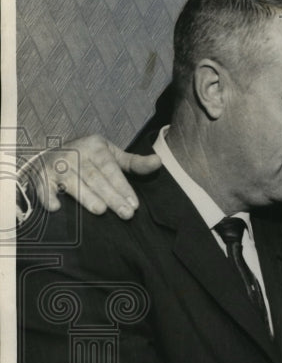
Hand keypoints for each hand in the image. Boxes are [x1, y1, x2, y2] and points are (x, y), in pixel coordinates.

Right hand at [21, 134, 159, 218]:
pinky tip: (56, 208)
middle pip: (95, 178)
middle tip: (126, 214)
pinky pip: (44, 187)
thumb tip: (159, 162)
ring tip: (101, 211)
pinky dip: (47, 196)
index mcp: (95, 148)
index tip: (134, 205)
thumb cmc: (90, 158)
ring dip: (86, 197)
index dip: (123, 187)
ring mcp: (56, 165)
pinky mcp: (41, 176)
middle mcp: (75, 154)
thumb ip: (134, 162)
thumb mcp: (112, 155)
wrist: (52, 153)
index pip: (111, 169)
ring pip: (73, 183)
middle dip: (111, 197)